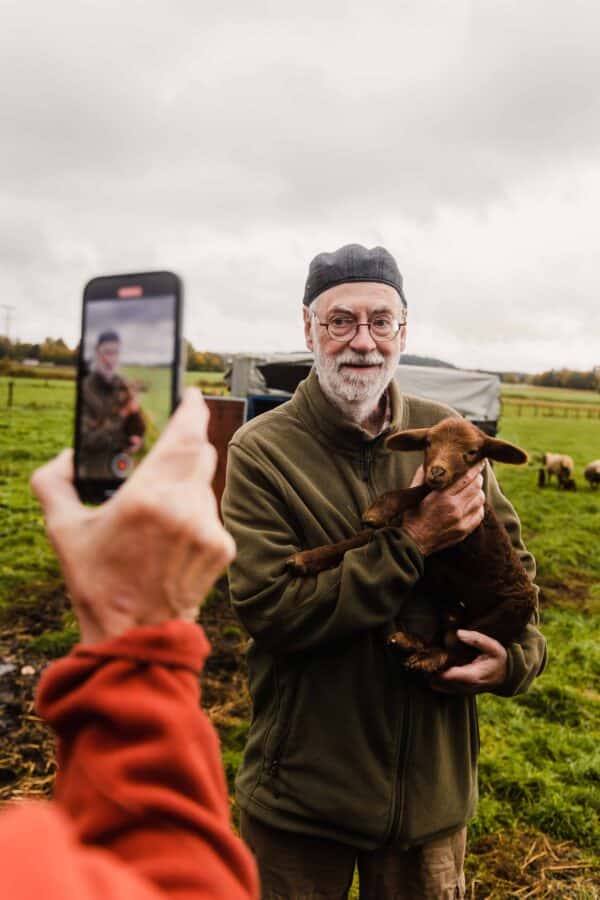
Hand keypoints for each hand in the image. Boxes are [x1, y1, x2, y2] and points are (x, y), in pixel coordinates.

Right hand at [31, 388, 234, 644]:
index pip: (183, 435)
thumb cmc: (97, 583)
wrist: (134, 636)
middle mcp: (184, 508)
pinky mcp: (222, 547)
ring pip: (204, 484)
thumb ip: (55, 482)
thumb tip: (68, 456)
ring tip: (157, 512)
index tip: (192, 395)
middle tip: (169, 443)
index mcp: (146, 498)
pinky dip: (194, 513)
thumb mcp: (62, 530)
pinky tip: (171, 536)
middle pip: (200, 453)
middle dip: (187, 443)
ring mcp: (208, 529)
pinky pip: (211, 513)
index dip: (192, 409)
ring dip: (185, 484)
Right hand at [401, 463, 484, 555]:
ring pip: (480, 499)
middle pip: (476, 486)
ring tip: (472, 490)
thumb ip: (421, 477)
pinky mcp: (465, 530)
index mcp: (442, 496)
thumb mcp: (413, 494)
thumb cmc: (412, 516)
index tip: (478, 462)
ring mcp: (461, 520)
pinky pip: (479, 514)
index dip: (475, 468)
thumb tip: (427, 463)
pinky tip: (472, 504)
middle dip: (477, 478)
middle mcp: (454, 507)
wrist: (414, 541)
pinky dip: (478, 506)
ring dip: (478, 492)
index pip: (466, 477)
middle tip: (475, 475)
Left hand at [428, 630, 507, 694]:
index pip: (450, 675)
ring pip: (441, 686)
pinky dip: (437, 680)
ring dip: (432, 675)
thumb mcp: (492, 646)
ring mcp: (463, 691)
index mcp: (473, 675)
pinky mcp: (460, 691)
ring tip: (425, 663)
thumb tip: (459, 633)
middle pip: (442, 681)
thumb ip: (476, 639)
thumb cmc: (498, 659)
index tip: (429, 657)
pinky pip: (444, 688)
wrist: (505, 675)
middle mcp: (466, 687)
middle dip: (432, 670)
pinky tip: (431, 670)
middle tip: (422, 658)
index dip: (437, 667)